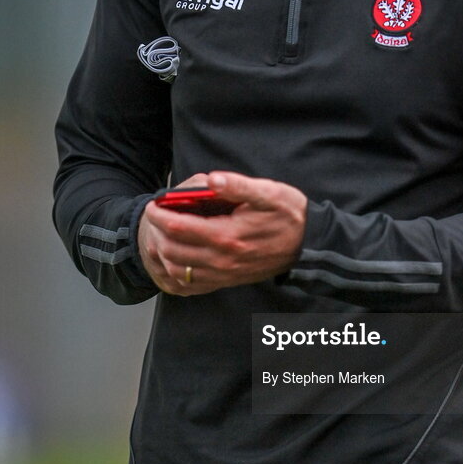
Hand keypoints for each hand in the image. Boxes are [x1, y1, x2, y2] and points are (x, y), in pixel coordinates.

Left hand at [137, 171, 307, 295]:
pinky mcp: (228, 280)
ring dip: (164, 253)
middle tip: (154, 217)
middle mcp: (223, 259)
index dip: (161, 215)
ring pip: (179, 269)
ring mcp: (225, 273)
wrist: (308, 244)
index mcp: (228, 235)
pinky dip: (177, 272)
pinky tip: (175, 258)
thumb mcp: (269, 192)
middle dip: (157, 233)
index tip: (154, 203)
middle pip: (174, 250)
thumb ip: (238, 186)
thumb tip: (212, 180)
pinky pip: (192, 284)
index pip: (180, 227)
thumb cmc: (289, 215)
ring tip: (161, 235)